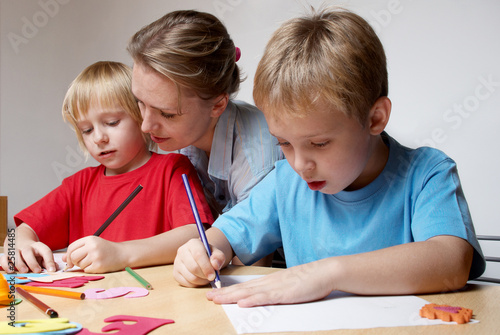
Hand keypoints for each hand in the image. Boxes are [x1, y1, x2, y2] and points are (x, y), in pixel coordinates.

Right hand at [1, 240, 55, 272]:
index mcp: (38, 247)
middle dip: (32, 262)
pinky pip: (4, 258)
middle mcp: (27, 247)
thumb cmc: (33, 251)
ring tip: (24, 271)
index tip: (52, 270)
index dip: (49, 261)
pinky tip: (11, 270)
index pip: (45, 251)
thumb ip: (48, 262)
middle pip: (28, 252)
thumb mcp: (42, 254)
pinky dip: (6, 264)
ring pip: (15, 254)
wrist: (19, 239)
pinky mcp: (7, 254)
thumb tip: (54, 269)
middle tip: (37, 271)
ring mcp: (15, 250)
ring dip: (19, 263)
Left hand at [64, 236, 125, 272]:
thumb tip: (62, 258)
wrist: (123, 254)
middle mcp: (92, 246)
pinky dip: (89, 269)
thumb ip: (78, 250)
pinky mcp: (98, 266)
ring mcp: (96, 256)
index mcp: (90, 239)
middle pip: (73, 256)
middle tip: (80, 263)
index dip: (68, 255)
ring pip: (80, 264)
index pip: (71, 247)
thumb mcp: (92, 245)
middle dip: (74, 262)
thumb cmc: (106, 249)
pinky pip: (86, 270)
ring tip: (93, 262)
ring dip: (84, 266)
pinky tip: (97, 265)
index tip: (70, 260)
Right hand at [173, 238, 225, 286]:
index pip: (198, 255)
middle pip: (193, 267)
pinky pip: (186, 283)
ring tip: (207, 278)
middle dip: (205, 275)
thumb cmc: (209, 255)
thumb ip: (219, 258)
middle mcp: (182, 251)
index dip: (206, 267)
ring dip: (202, 281)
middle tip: (212, 277)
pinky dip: (196, 285)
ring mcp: (177, 263)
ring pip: (190, 277)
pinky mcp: (175, 273)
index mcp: (193, 243)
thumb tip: (215, 265)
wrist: (200, 257)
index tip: (213, 275)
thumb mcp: (217, 253)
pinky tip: (200, 279)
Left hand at [206, 260, 333, 306]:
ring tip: (216, 299)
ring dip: (231, 296)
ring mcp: (276, 287)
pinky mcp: (285, 293)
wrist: (325, 272)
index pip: (245, 287)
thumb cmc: (310, 279)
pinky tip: (242, 303)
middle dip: (224, 293)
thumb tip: (265, 296)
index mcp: (270, 281)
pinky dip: (253, 300)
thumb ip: (277, 291)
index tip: (215, 293)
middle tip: (208, 297)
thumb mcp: (289, 285)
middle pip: (242, 289)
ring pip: (249, 293)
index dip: (229, 290)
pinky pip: (266, 298)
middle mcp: (269, 282)